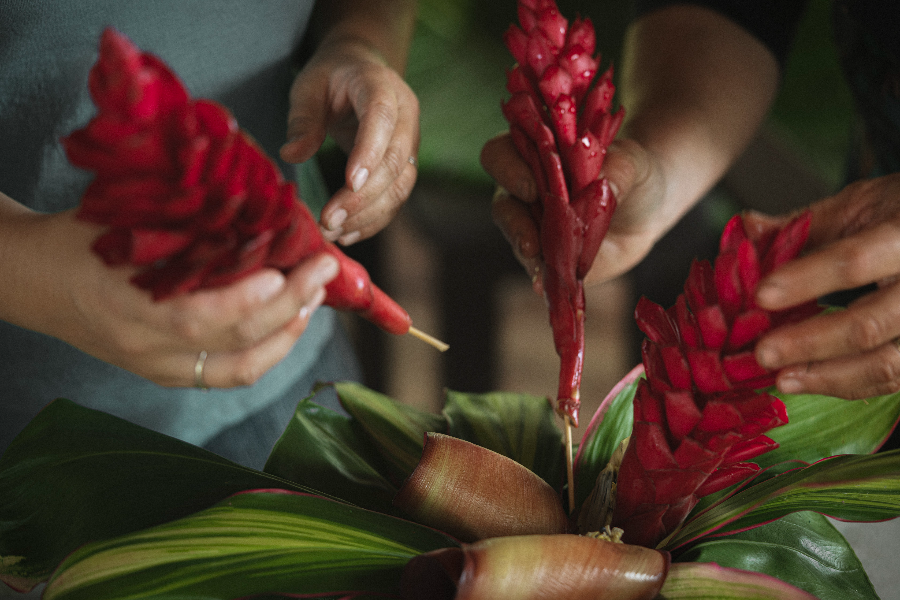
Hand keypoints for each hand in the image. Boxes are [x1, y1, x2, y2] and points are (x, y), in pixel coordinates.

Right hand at [7, 209, 338, 387]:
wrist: (29, 279)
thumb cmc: (76, 237)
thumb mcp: (121, 219)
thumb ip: (181, 220)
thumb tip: (253, 199)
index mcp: (127, 305)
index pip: (201, 316)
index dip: (252, 298)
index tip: (290, 267)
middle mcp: (146, 347)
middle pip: (235, 343)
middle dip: (291, 307)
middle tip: (323, 269)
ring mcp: (156, 366)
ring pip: (240, 369)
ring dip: (288, 335)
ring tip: (314, 298)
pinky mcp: (165, 373)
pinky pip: (228, 373)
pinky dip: (267, 350)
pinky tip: (288, 323)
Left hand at [279, 38, 419, 244]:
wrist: (360, 72)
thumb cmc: (331, 78)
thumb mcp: (308, 87)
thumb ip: (303, 120)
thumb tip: (292, 155)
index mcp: (381, 86)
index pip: (382, 119)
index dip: (369, 152)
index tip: (349, 183)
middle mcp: (405, 116)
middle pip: (396, 161)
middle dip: (364, 196)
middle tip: (329, 220)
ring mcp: (410, 143)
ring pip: (400, 185)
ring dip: (369, 214)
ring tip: (333, 232)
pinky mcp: (405, 166)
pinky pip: (396, 198)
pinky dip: (374, 220)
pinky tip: (347, 234)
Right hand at [480, 132, 670, 293]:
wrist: (646, 208)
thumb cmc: (631, 172)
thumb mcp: (634, 162)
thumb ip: (619, 166)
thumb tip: (603, 184)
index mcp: (532, 154)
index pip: (499, 156)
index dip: (508, 171)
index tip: (532, 187)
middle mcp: (523, 190)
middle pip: (502, 204)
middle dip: (514, 223)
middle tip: (533, 239)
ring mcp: (532, 225)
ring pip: (517, 239)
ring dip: (529, 252)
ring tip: (545, 264)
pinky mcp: (546, 256)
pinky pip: (538, 268)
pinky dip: (544, 276)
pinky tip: (553, 284)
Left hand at [753, 174, 899, 398]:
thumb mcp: (859, 206)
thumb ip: (803, 225)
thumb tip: (745, 229)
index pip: (854, 262)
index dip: (806, 281)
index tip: (761, 296)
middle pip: (869, 324)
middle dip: (810, 343)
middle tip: (763, 353)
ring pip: (887, 364)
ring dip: (829, 377)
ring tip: (782, 379)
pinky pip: (892, 378)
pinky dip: (849, 384)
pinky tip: (811, 382)